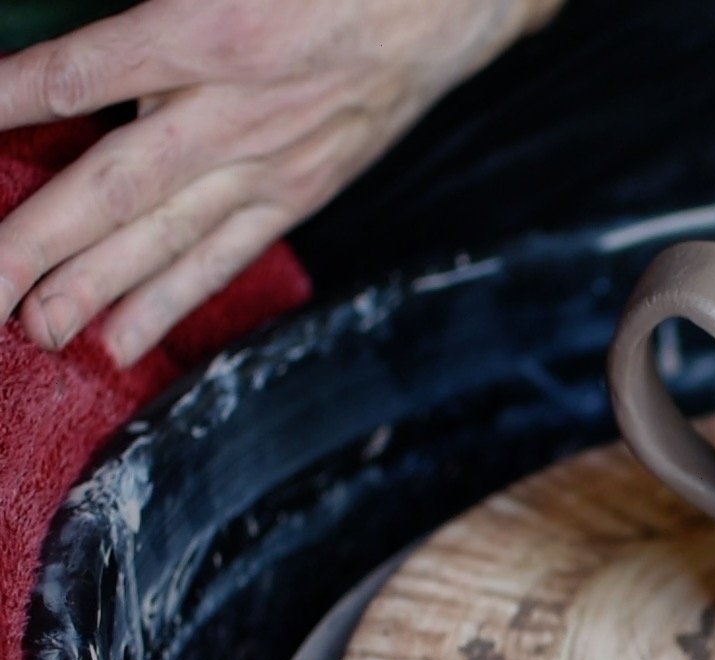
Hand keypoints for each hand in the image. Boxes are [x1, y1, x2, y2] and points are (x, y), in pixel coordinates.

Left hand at [0, 0, 563, 364]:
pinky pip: (225, 257)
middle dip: (35, 241)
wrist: (441, 4)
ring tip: (35, 329)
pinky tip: (123, 340)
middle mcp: (232, 112)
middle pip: (110, 186)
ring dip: (91, 288)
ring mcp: (270, 164)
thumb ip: (156, 12)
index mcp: (207, 32)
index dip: (9, 102)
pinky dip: (170, 301)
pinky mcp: (300, 193)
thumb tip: (95, 63)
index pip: (77, 74)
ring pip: (163, 237)